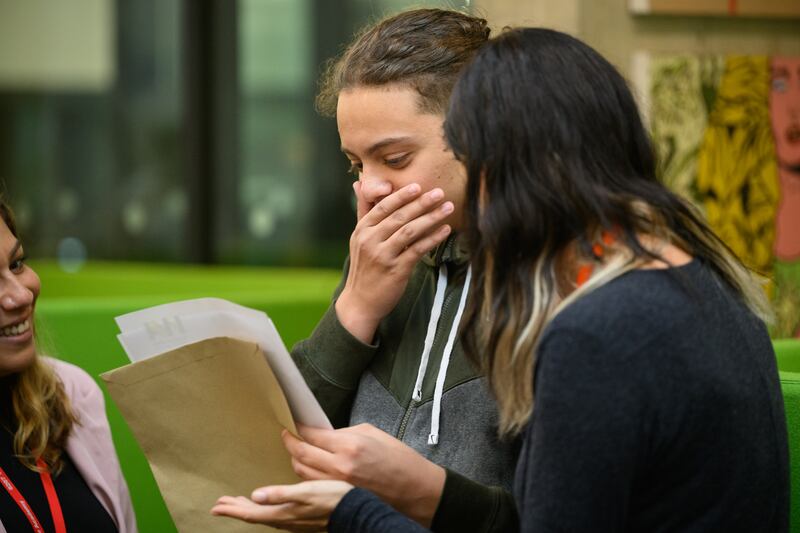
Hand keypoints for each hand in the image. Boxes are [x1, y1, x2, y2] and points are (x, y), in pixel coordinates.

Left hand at [211, 480, 352, 531]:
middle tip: (221, 504)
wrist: (354, 510)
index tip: (216, 507)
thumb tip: (255, 495)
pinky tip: (266, 505)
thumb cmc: (332, 498)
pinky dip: (263, 510)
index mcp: (283, 513)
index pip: (251, 513)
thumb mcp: (306, 491)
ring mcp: (293, 521)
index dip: (233, 509)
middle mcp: (285, 520)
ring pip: (264, 516)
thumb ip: (280, 494)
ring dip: (248, 509)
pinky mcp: (301, 519)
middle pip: (254, 516)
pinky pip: (274, 516)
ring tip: (238, 503)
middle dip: (237, 509)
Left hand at [282, 423, 445, 525]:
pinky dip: (306, 475)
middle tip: (287, 435)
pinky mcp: (338, 498)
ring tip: (295, 450)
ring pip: (302, 472)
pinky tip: (307, 468)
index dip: (300, 427)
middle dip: (290, 442)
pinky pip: (312, 485)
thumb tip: (325, 434)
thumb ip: (344, 433)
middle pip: (301, 454)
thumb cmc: (399, 460)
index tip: (296, 423)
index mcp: (349, 445)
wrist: (415, 489)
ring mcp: (337, 486)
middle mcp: (340, 466)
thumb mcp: (372, 434)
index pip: (312, 434)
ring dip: (295, 460)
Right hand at [336, 181, 452, 343]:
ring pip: (410, 231)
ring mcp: (383, 256)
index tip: (418, 186)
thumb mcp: (359, 237)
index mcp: (362, 230)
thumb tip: (359, 183)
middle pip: (399, 217)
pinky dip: (433, 238)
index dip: (402, 196)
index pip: (383, 207)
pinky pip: (417, 249)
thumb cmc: (364, 267)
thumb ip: (363, 210)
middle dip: (421, 203)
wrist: (360, 302)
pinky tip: (445, 230)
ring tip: (448, 207)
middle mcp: (370, 241)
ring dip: (431, 217)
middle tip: (440, 192)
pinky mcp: (396, 270)